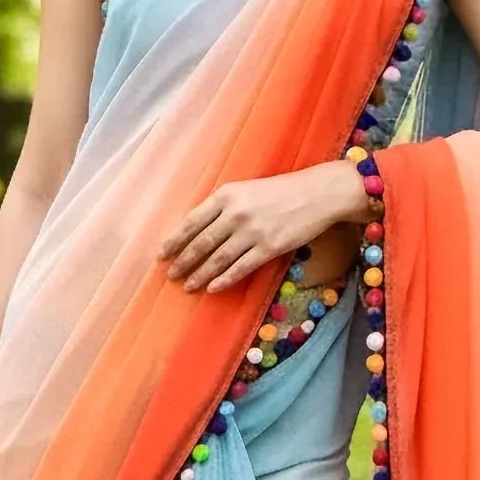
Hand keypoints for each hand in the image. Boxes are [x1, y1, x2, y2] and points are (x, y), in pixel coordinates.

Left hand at [157, 163, 366, 293]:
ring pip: (218, 259)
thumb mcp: (247, 190)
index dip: (174, 240)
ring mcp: (252, 231)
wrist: (317, 193)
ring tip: (188, 286)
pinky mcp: (269, 247)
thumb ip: (223, 207)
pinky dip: (224, 280)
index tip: (161, 254)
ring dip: (200, 274)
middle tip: (171, 275)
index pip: (192, 222)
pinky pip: (240, 268)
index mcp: (226, 195)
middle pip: (201, 243)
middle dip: (183, 262)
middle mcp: (236, 213)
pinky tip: (213, 288)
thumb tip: (199, 231)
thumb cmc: (281, 191)